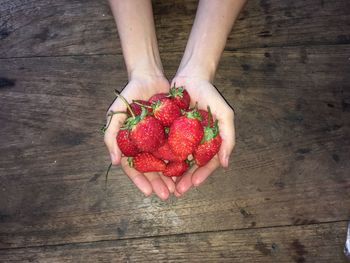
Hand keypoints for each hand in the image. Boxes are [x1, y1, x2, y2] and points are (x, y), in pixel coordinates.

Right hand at [104, 75, 174, 199]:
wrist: (149, 78)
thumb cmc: (128, 97)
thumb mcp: (115, 115)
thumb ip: (111, 137)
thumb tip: (114, 163)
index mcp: (130, 146)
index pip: (134, 168)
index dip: (140, 181)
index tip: (148, 193)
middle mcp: (145, 146)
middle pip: (151, 170)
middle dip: (158, 183)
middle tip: (167, 195)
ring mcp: (159, 140)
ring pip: (165, 163)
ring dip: (170, 177)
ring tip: (178, 188)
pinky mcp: (172, 133)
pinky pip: (176, 149)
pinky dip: (181, 160)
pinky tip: (187, 170)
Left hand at [171, 75, 234, 196]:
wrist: (190, 77)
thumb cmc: (210, 94)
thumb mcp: (224, 114)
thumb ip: (228, 138)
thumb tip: (226, 164)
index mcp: (210, 142)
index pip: (207, 163)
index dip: (201, 175)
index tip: (193, 184)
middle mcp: (196, 143)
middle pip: (190, 166)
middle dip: (185, 179)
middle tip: (176, 192)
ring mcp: (182, 138)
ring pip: (177, 161)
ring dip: (172, 174)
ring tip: (166, 186)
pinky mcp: (168, 132)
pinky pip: (164, 147)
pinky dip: (161, 158)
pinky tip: (154, 168)